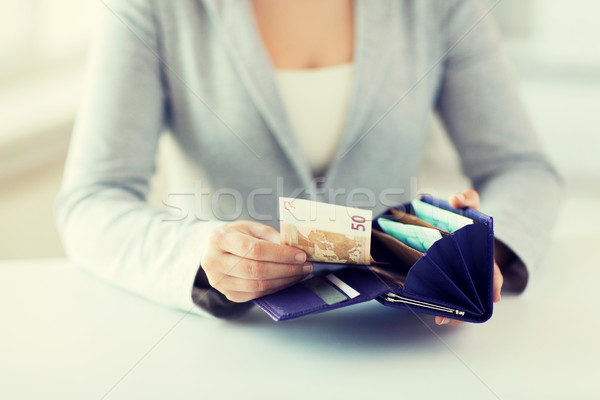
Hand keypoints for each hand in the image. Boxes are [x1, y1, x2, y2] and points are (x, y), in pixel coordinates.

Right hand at [200, 221, 311, 302]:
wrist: (215, 250)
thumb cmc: (235, 236)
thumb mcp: (251, 228)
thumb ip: (271, 236)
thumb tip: (294, 248)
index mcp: (220, 239)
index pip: (254, 249)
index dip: (280, 254)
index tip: (300, 255)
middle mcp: (215, 261)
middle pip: (256, 270)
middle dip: (286, 269)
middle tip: (305, 266)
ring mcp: (219, 281)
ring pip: (257, 286)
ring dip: (283, 281)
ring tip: (299, 273)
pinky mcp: (227, 293)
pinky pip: (255, 295)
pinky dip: (274, 289)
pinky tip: (286, 280)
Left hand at [435, 189, 503, 325]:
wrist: (460, 227)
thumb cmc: (466, 219)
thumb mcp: (470, 205)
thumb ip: (467, 199)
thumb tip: (456, 200)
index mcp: (483, 254)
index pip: (492, 271)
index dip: (494, 282)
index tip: (495, 295)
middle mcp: (475, 270)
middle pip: (476, 293)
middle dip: (467, 306)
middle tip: (452, 316)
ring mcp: (462, 278)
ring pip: (463, 300)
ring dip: (454, 312)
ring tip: (441, 319)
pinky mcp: (448, 282)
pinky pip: (450, 297)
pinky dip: (445, 307)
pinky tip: (437, 315)